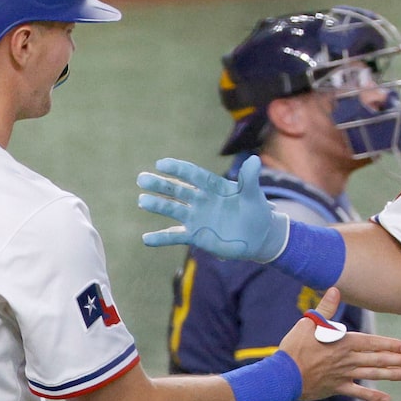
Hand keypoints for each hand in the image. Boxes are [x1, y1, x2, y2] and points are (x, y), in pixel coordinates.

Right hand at [137, 155, 289, 261]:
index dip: (178, 169)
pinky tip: (146, 239)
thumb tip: (254, 160)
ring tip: (142, 201)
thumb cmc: (256, 211)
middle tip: (142, 179)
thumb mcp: (253, 195)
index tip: (161, 164)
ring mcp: (196, 217)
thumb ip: (250, 179)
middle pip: (177, 190)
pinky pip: (175, 236)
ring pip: (172, 210)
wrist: (259, 236)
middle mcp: (200, 200)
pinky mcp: (195, 235)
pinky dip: (161, 238)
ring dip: (158, 205)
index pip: (193, 175)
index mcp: (213, 186)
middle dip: (160, 184)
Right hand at [280, 287, 400, 400]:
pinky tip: (388, 399)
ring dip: (393, 375)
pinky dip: (373, 396)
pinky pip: (358, 392)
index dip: (391, 345)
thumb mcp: (308, 323)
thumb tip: (335, 289)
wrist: (282, 375)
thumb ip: (326, 309)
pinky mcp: (337, 388)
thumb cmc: (294, 347)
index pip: (373, 343)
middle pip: (378, 359)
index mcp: (343, 342)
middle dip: (400, 360)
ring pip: (373, 374)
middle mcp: (347, 359)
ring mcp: (343, 374)